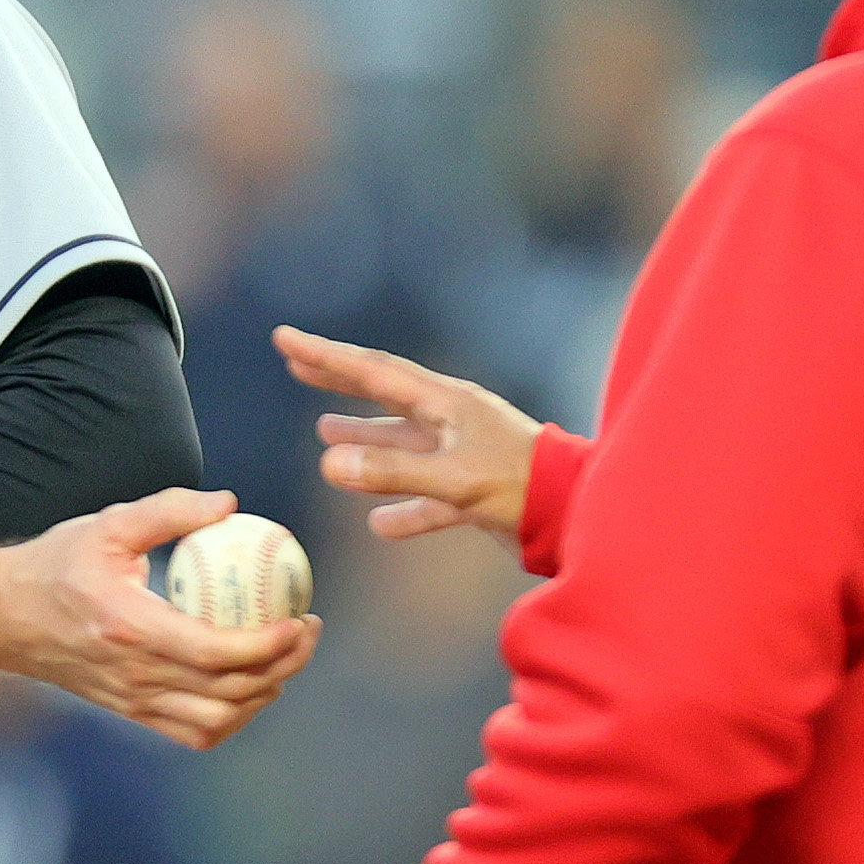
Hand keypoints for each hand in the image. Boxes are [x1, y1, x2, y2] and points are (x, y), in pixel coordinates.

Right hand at [0, 489, 318, 748]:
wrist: (1, 617)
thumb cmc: (56, 565)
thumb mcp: (109, 524)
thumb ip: (170, 509)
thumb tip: (230, 504)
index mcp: (130, 627)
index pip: (214, 652)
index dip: (268, 645)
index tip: (299, 617)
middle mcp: (133, 673)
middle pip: (228, 692)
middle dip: (282, 666)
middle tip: (306, 630)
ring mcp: (132, 700)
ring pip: (216, 721)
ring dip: (262, 695)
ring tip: (284, 657)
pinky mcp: (130, 712)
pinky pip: (193, 732)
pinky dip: (232, 718)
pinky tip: (250, 685)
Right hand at [277, 327, 541, 546]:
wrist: (579, 518)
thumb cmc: (524, 488)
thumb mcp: (455, 479)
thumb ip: (393, 472)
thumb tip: (329, 463)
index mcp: (448, 403)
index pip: (375, 372)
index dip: (326, 357)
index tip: (285, 339)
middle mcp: (452, 421)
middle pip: (384, 394)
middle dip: (338, 380)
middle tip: (296, 364)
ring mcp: (464, 455)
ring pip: (403, 444)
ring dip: (365, 440)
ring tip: (325, 432)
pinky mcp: (476, 493)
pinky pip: (428, 498)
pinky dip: (403, 509)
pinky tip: (379, 524)